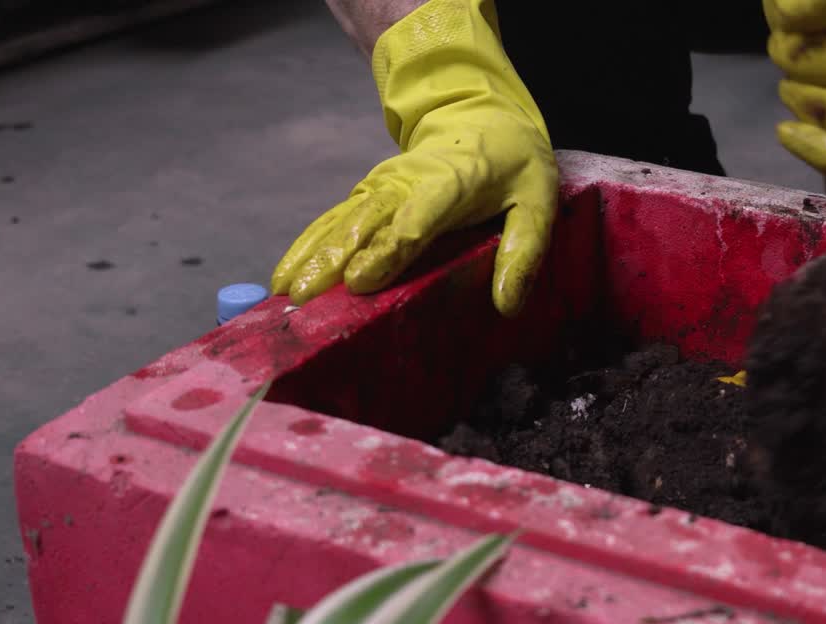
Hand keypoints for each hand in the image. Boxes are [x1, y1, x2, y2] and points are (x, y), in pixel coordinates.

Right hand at [272, 0, 558, 316]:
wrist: (483, 115)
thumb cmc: (515, 164)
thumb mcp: (539, 201)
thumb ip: (524, 252)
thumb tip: (507, 306)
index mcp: (454, 180)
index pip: (417, 217)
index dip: (388, 249)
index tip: (360, 282)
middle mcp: (409, 179)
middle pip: (367, 219)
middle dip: (333, 257)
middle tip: (305, 297)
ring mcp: (384, 183)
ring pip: (342, 218)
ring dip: (312, 253)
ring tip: (286, 291)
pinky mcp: (370, 192)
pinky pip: (334, 218)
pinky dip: (309, 244)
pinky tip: (287, 275)